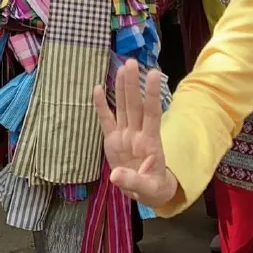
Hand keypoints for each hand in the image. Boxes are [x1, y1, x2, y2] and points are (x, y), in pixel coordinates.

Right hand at [93, 60, 177, 206]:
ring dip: (122, 88)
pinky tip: (98, 88)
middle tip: (131, 62)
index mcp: (151, 142)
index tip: (154, 73)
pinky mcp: (112, 139)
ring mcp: (125, 134)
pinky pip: (106, 119)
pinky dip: (102, 105)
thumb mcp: (147, 189)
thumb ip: (133, 181)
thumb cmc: (152, 187)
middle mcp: (138, 133)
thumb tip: (115, 176)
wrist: (145, 191)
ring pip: (123, 107)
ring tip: (121, 67)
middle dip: (133, 84)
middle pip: (135, 105)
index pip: (152, 113)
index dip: (152, 94)